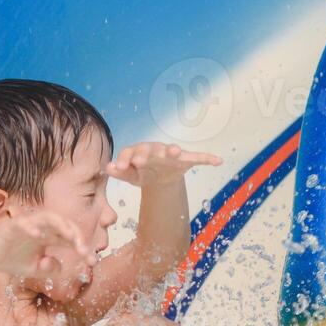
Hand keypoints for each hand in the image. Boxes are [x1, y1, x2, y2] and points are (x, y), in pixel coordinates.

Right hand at [0, 210, 95, 278]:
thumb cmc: (11, 259)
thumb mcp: (36, 269)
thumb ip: (50, 268)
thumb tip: (61, 267)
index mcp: (49, 236)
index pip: (70, 238)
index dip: (83, 247)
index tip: (93, 261)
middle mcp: (41, 227)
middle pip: (64, 223)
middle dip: (76, 235)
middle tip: (84, 250)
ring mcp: (27, 224)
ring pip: (48, 217)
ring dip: (61, 225)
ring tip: (70, 237)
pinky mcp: (11, 225)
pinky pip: (23, 223)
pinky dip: (31, 227)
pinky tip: (38, 236)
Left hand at [107, 143, 221, 187]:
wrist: (160, 177)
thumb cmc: (143, 173)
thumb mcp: (131, 176)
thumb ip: (121, 172)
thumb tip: (107, 168)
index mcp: (140, 152)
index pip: (131, 152)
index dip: (126, 159)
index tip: (120, 167)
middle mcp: (155, 149)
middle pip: (149, 149)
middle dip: (144, 154)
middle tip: (139, 161)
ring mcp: (172, 154)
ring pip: (172, 150)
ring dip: (174, 150)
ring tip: (176, 151)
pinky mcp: (186, 160)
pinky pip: (198, 157)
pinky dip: (208, 158)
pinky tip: (218, 161)